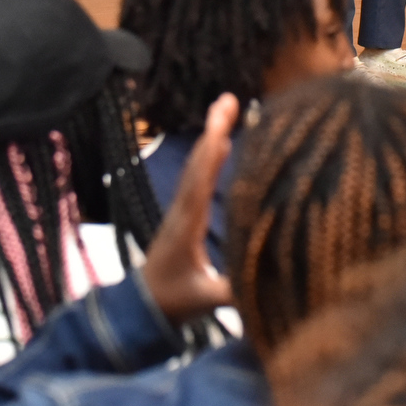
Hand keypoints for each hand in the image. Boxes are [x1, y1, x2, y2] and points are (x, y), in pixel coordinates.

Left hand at [143, 93, 238, 325]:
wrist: (141, 307)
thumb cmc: (172, 302)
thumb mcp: (201, 301)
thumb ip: (228, 293)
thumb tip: (265, 286)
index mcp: (186, 226)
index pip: (199, 186)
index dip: (210, 158)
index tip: (222, 130)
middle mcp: (183, 210)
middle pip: (198, 163)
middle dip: (212, 130)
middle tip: (227, 98)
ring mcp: (182, 208)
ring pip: (197, 164)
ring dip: (211, 134)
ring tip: (225, 106)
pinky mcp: (185, 211)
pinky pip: (198, 174)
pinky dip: (210, 153)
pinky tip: (221, 141)